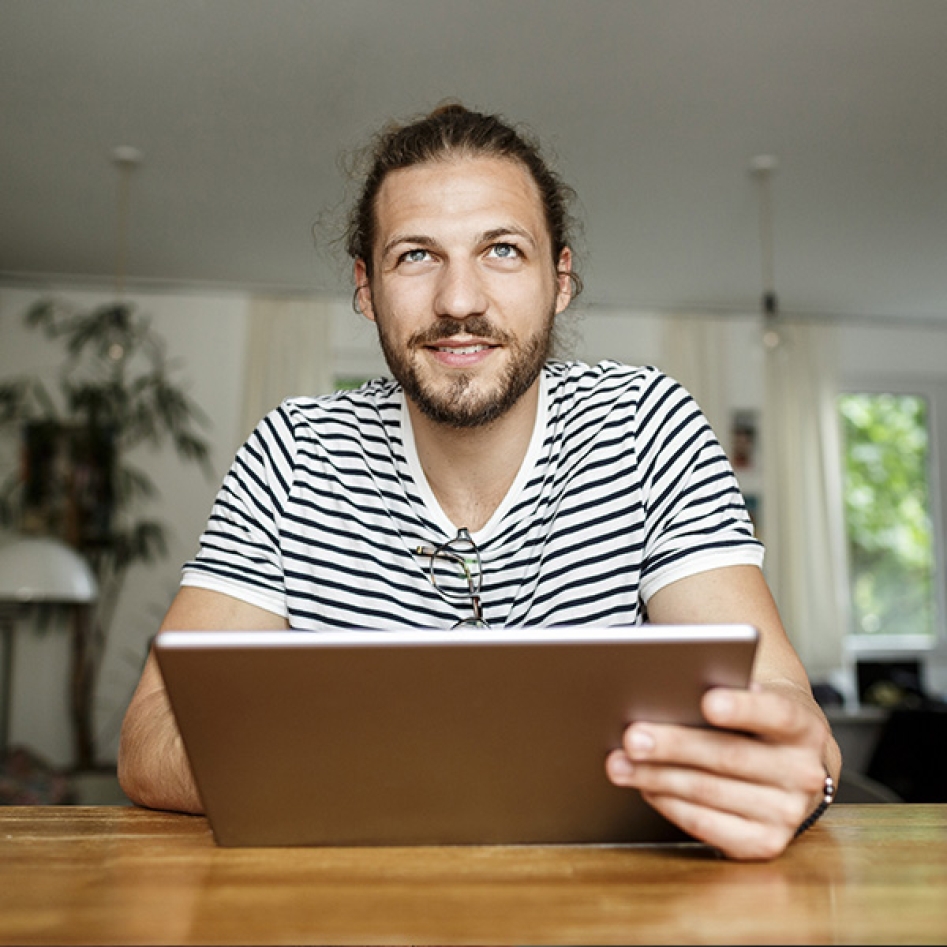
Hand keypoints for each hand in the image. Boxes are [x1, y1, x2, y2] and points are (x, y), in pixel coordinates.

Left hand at [605, 684, 830, 860]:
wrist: (792, 762)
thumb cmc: (758, 720)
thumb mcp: (756, 698)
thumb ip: (726, 691)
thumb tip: (669, 688)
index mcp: (804, 726)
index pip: (776, 714)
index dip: (743, 708)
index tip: (707, 700)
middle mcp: (803, 773)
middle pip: (729, 756)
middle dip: (674, 745)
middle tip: (632, 736)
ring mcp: (787, 813)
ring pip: (709, 791)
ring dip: (657, 777)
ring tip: (620, 763)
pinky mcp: (765, 843)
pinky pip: (706, 824)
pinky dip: (669, 804)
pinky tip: (645, 787)